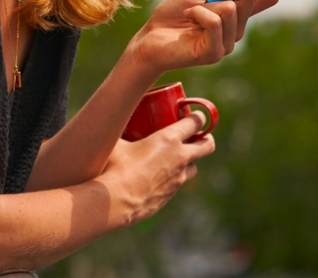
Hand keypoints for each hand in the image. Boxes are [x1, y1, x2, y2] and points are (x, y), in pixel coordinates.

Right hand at [101, 113, 215, 224]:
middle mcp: (179, 157)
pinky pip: (179, 183)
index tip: (195, 115)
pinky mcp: (171, 194)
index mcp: (169, 139)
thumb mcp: (117, 141)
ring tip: (176, 157)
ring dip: (189, 161)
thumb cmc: (115, 167)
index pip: (195, 123)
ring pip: (195, 167)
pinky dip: (174, 177)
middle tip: (195, 136)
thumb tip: (110, 122)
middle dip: (205, 138)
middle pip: (207, 145)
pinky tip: (159, 176)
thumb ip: (118, 131)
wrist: (116, 201)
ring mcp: (178, 178)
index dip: (198, 117)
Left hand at [129, 0, 284, 74]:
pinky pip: (214, 21)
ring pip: (230, 8)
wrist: (149, 39)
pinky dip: (197, 13)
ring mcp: (227, 43)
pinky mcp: (214, 53)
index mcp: (236, 15)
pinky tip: (187, 20)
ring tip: (189, 13)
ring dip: (204, 3)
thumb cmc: (171, 17)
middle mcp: (236, 29)